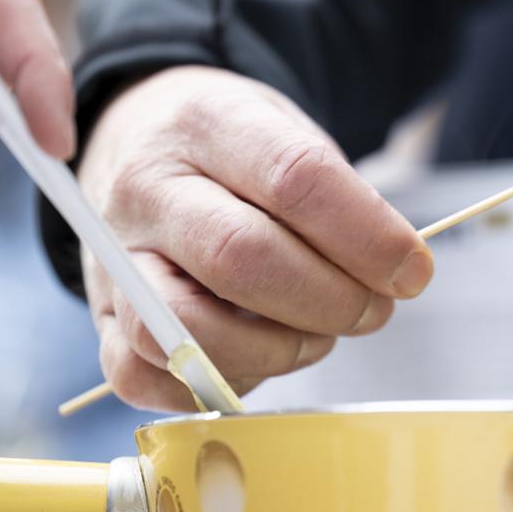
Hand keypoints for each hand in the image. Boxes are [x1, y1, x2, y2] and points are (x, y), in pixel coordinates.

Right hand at [78, 66, 434, 409]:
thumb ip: (338, 201)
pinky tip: (253, 362)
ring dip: (275, 352)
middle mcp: (146, 187)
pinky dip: (208, 388)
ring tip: (314, 338)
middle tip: (372, 312)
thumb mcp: (288, 135)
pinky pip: (140, 377)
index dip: (368, 237)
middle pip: (242, 258)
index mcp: (206, 123)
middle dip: (328, 300)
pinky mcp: (100, 318)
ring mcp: (112, 257)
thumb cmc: (233, 151)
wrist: (138, 139)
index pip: (295, 179)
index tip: (413, 272)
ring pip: (185, 329)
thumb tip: (395, 276)